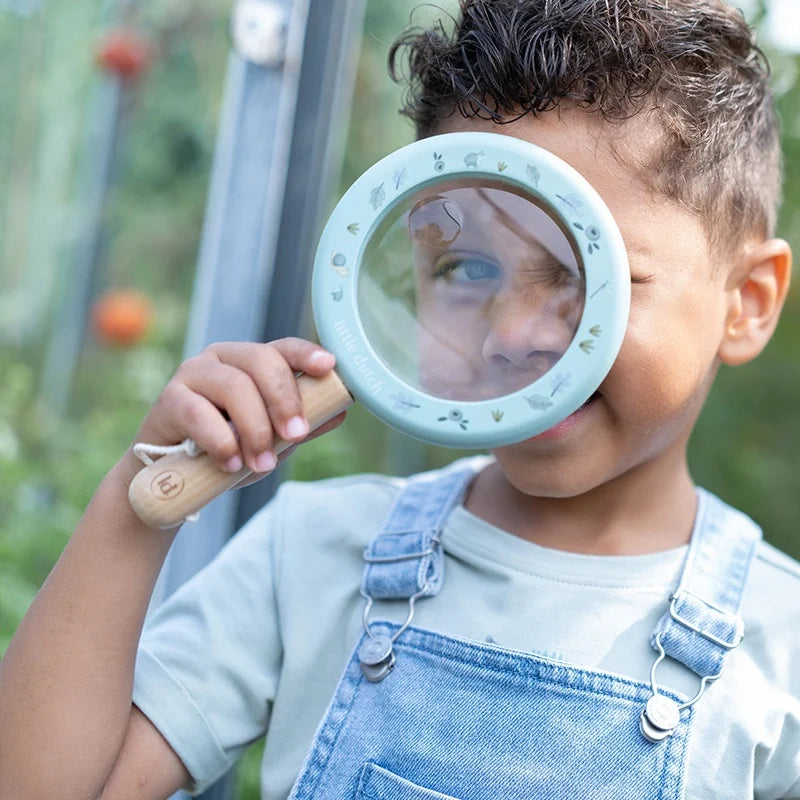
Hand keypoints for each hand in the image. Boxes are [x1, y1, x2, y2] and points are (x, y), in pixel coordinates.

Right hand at [131, 339, 345, 476]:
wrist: (172, 479)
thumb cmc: (226, 450)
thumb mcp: (271, 440)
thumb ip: (301, 425)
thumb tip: (341, 411)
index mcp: (250, 362)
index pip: (282, 348)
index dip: (306, 354)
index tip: (328, 366)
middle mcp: (222, 360)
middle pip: (261, 361)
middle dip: (284, 400)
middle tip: (296, 435)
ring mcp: (193, 375)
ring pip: (234, 386)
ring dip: (255, 429)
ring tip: (261, 463)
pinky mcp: (169, 400)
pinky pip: (200, 414)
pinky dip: (221, 441)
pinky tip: (230, 463)